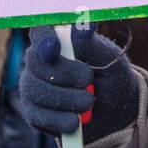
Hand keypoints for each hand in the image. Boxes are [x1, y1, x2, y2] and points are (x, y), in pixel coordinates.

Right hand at [19, 26, 137, 140]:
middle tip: (88, 80)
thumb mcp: (109, 59)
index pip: (41, 32)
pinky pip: (37, 116)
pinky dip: (59, 120)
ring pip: (35, 90)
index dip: (43, 39)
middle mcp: (39, 61)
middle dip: (64, 74)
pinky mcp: (34, 112)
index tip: (54, 48)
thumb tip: (83, 25)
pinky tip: (75, 121)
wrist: (114, 112)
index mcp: (58, 40)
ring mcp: (33, 86)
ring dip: (66, 98)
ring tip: (89, 101)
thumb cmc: (111, 77)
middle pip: (36, 63)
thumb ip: (93, 44)